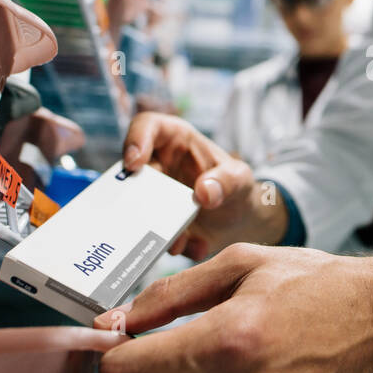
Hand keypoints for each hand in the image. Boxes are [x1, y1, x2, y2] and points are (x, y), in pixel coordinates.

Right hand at [121, 112, 286, 258]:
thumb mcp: (239, 178)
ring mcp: (151, 198)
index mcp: (173, 141)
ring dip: (154, 228)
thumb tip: (203, 192)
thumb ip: (227, 180)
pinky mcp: (155, 226)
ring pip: (136, 210)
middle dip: (136, 195)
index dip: (135, 140)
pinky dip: (174, 246)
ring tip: (179, 242)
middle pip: (131, 175)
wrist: (241, 220)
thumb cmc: (236, 185)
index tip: (134, 163)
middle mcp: (156, 168)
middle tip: (149, 212)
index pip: (147, 126)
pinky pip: (153, 237)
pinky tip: (198, 247)